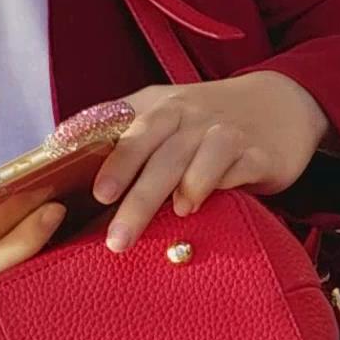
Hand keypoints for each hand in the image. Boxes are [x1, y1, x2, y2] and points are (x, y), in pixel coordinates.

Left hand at [88, 71, 328, 251]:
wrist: (280, 104)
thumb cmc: (205, 120)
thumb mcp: (163, 114)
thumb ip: (120, 135)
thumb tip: (58, 154)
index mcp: (159, 108)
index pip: (128, 129)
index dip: (112, 160)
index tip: (96, 194)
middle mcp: (189, 114)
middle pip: (157, 151)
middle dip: (136, 194)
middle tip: (117, 236)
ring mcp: (224, 130)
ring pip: (197, 155)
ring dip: (181, 186)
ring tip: (170, 216)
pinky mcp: (258, 151)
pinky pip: (237, 163)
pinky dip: (219, 181)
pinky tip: (202, 203)